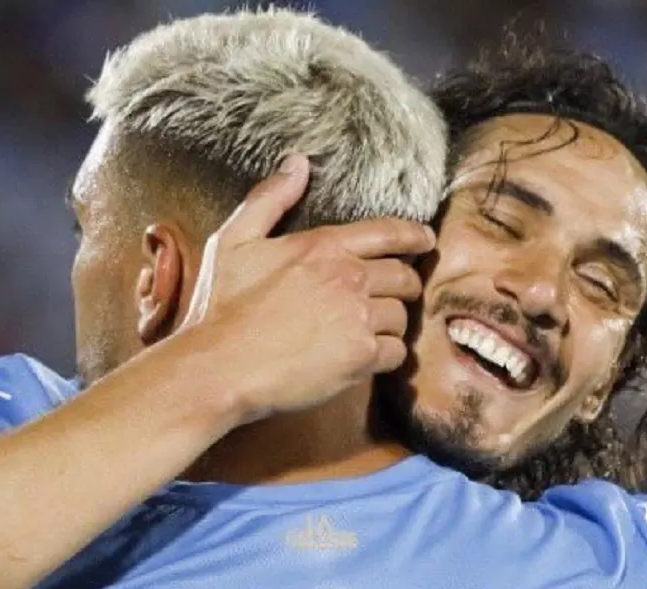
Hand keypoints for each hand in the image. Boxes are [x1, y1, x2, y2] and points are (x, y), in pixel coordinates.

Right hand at [175, 154, 434, 426]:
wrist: (220, 367)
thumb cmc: (221, 308)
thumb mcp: (233, 241)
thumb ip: (269, 199)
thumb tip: (297, 163)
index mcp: (323, 246)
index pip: (389, 232)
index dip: (415, 236)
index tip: (426, 241)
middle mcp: (349, 277)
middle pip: (404, 276)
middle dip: (405, 285)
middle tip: (396, 296)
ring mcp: (358, 318)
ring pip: (402, 316)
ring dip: (391, 323)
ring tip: (372, 331)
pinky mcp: (361, 357)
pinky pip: (396, 353)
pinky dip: (386, 356)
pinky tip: (367, 358)